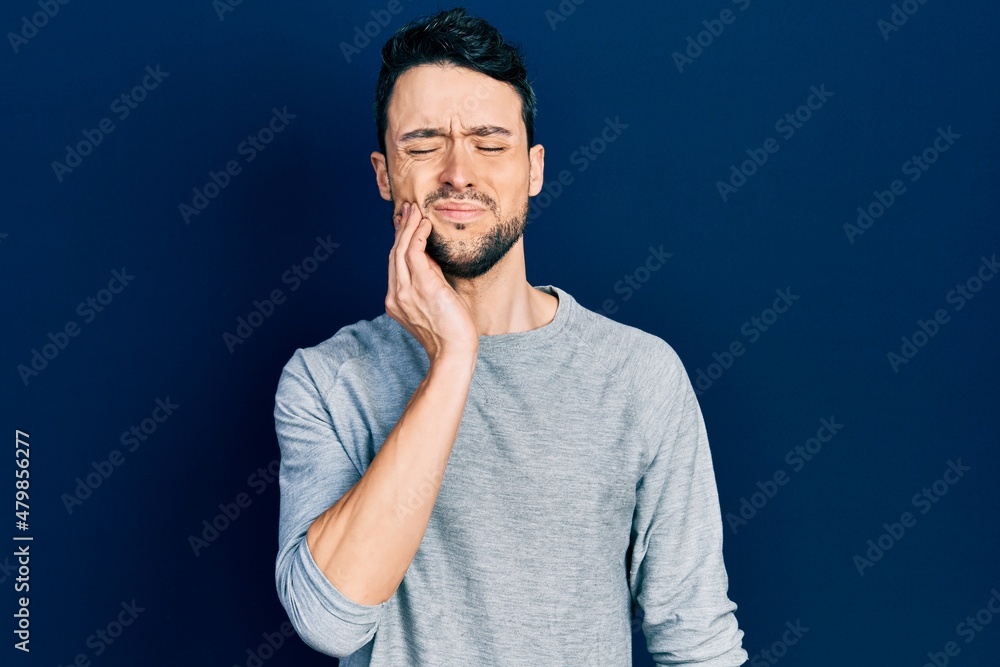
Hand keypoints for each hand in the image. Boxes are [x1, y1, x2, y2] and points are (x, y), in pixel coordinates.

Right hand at [385, 201, 478, 362]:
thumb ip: (429, 279)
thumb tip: (429, 256)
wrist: (454, 352)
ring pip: (400, 250)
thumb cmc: (450, 331)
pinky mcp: (421, 287)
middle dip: (401, 229)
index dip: (399, 241)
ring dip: (408, 226)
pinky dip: (418, 235)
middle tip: (408, 208)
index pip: (395, 264)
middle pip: (394, 254)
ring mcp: (405, 292)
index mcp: (396, 301)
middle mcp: (395, 295)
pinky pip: (414, 253)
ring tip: (415, 209)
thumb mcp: (435, 301)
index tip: (406, 223)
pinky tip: (425, 224)